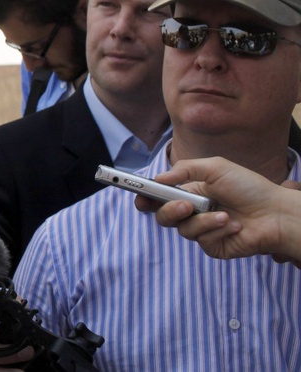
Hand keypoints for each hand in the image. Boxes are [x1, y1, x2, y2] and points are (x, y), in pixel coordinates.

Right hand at [135, 157, 299, 262]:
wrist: (275, 213)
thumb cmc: (249, 187)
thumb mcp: (215, 167)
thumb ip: (185, 170)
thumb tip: (159, 178)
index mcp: (189, 192)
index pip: (159, 197)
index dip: (145, 198)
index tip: (138, 198)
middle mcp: (192, 212)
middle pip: (163, 216)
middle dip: (170, 210)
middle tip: (184, 206)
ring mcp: (202, 230)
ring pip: (182, 230)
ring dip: (203, 221)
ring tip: (225, 214)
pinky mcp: (212, 246)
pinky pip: (201, 241)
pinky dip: (217, 230)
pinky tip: (234, 225)